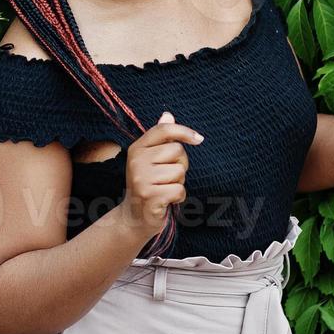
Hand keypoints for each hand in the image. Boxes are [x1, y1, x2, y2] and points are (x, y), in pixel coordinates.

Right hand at [120, 110, 200, 237]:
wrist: (134, 217)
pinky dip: (179, 197)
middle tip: (167, 177)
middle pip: (177, 151)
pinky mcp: (150, 196)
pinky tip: (167, 200)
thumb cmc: (148, 185)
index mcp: (136, 148)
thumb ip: (160, 138)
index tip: (199, 139)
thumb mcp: (150, 159)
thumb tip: (167, 115)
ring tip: (165, 189)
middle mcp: (136, 161)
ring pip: (179, 171)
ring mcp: (141, 179)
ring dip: (179, 182)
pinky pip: (179, 190)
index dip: (184, 131)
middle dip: (180, 165)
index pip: (163, 130)